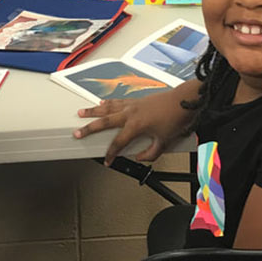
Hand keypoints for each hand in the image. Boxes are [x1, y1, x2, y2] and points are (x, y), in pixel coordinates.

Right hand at [73, 79, 200, 164]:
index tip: (107, 160)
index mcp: (135, 126)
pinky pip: (117, 101)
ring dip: (93, 111)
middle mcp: (130, 114)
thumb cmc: (175, 119)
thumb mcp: (164, 142)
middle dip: (89, 128)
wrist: (184, 101)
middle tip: (77, 132)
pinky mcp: (136, 100)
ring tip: (82, 112)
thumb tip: (140, 157)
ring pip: (107, 108)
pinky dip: (108, 103)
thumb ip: (150, 153)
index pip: (118, 143)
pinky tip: (102, 103)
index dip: (111, 153)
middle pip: (104, 122)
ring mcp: (132, 105)